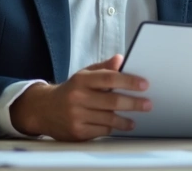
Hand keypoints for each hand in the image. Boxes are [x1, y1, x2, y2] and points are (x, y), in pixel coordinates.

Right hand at [9, 54, 151, 140]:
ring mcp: (77, 116)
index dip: (129, 81)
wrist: (43, 110)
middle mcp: (78, 97)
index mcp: (82, 80)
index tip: (144, 84)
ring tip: (134, 119)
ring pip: (109, 118)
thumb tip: (121, 59)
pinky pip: (102, 130)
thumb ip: (104, 68)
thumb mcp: (84, 75)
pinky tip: (117, 125)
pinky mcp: (77, 132)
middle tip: (147, 104)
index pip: (110, 78)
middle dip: (134, 103)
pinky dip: (112, 128)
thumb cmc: (70, 91)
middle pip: (112, 101)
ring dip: (126, 120)